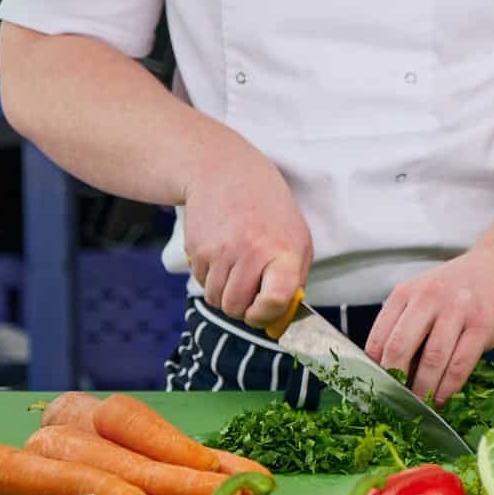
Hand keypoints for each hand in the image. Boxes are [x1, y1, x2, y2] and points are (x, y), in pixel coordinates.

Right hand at [180, 128, 310, 325]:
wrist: (227, 174)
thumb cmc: (270, 211)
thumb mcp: (296, 239)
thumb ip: (292, 280)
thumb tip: (278, 320)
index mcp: (284, 252)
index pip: (275, 300)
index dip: (266, 314)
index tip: (264, 310)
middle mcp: (251, 252)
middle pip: (236, 308)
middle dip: (242, 308)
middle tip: (250, 288)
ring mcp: (221, 251)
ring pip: (215, 300)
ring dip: (225, 293)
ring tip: (238, 267)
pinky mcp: (197, 249)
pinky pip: (201, 283)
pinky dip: (210, 278)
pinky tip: (222, 254)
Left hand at [366, 247, 493, 405]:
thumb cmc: (460, 289)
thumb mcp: (425, 296)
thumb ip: (407, 326)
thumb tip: (390, 372)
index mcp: (406, 292)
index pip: (379, 338)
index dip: (373, 370)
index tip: (376, 389)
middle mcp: (429, 297)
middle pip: (400, 348)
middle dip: (394, 382)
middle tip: (394, 402)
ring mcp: (457, 310)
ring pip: (432, 359)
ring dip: (423, 389)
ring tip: (419, 405)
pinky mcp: (483, 325)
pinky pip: (460, 364)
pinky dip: (448, 387)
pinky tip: (442, 397)